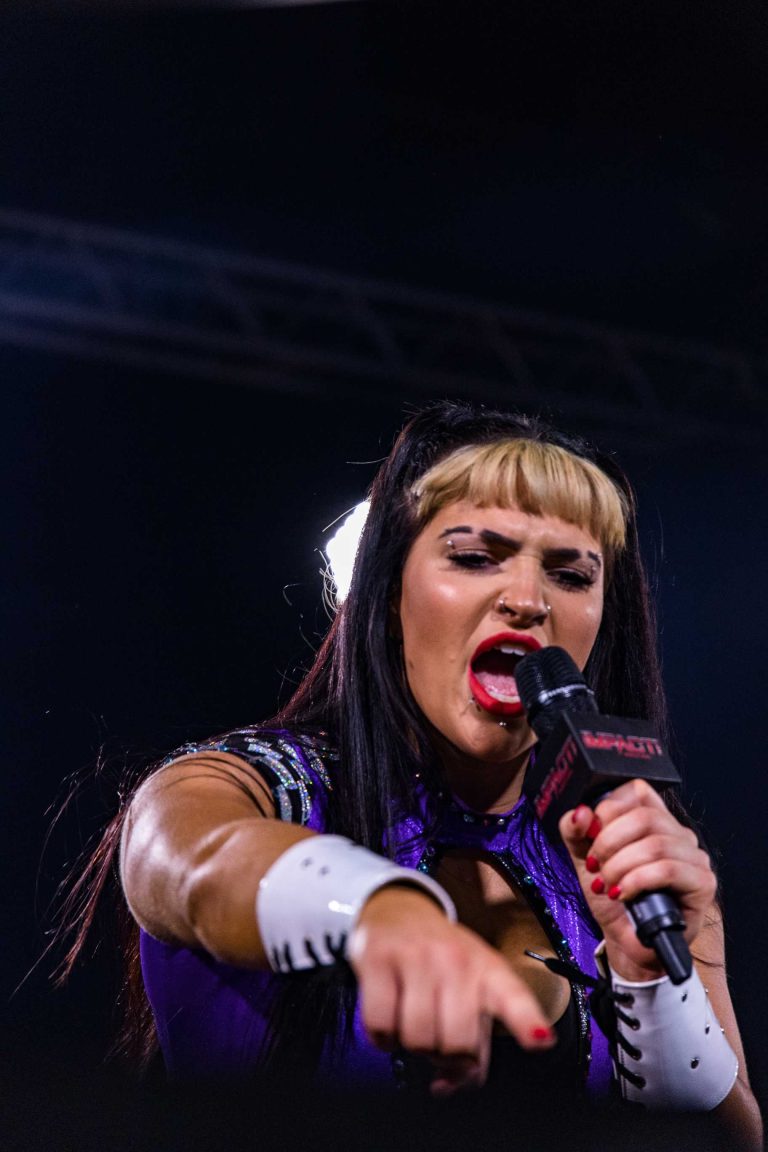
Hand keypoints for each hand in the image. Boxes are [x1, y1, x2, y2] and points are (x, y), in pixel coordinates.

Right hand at [348, 885, 555, 1094]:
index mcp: (489, 970)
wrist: (398, 910)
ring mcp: (417, 955)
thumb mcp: (469, 992)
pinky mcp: (378, 957)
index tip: (541, 1041)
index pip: (513, 997)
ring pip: (418, 1038)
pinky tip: (388, 1020)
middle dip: (445, 1058)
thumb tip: (445, 1087)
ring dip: (412, 1046)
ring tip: (412, 1024)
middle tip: (438, 1041)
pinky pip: (380, 1024)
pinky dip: (382, 1037)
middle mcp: (456, 959)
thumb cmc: (440, 962)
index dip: (527, 1022)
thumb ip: (472, 1047)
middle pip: (457, 1044)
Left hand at [560, 779, 716, 980]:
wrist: (627, 942)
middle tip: (594, 865)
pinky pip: (668, 870)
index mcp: (652, 819)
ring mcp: (694, 857)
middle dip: (609, 842)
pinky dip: (637, 881)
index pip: (636, 790)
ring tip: (607, 884)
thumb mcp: (584, 859)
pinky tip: (623, 893)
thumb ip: (575, 832)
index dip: (608, 808)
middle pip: (643, 817)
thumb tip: (580, 812)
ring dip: (620, 866)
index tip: (590, 833)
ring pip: (655, 844)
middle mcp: (677, 833)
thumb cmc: (613, 896)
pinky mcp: (702, 883)